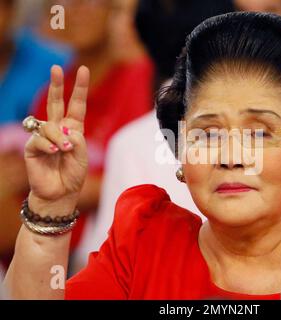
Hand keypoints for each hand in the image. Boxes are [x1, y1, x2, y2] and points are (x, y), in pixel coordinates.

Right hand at [24, 65, 89, 215]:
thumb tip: (63, 128)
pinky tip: (54, 152)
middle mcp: (58, 129)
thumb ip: (76, 139)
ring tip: (64, 151)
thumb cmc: (73, 174)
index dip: (79, 88)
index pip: (76, 105)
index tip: (84, 69)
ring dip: (59, 137)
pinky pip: (39, 140)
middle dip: (56, 85)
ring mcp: (43, 137)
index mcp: (73, 129)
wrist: (60, 193)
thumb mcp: (82, 155)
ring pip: (49, 125)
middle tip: (56, 68)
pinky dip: (48, 145)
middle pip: (55, 102)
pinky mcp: (32, 147)